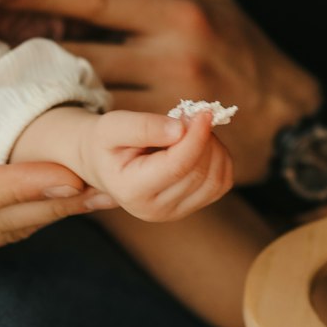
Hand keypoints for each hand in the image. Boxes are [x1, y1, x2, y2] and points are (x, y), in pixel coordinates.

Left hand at [5, 0, 321, 182]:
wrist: (294, 127)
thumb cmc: (247, 51)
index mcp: (177, 14)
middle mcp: (170, 58)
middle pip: (78, 52)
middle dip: (26, 49)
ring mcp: (166, 107)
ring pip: (86, 100)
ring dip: (40, 95)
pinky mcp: (164, 147)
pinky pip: (106, 138)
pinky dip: (72, 132)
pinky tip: (36, 128)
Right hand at [14, 105, 231, 220]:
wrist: (106, 164)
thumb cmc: (107, 142)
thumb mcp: (112, 126)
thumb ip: (143, 126)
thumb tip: (181, 129)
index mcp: (131, 191)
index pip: (177, 166)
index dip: (196, 137)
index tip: (203, 112)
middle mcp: (154, 211)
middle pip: (199, 173)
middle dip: (204, 139)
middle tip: (192, 116)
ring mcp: (175, 213)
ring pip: (215, 180)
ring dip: (214, 148)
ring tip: (192, 130)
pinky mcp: (191, 207)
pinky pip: (221, 183)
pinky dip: (219, 159)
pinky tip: (201, 145)